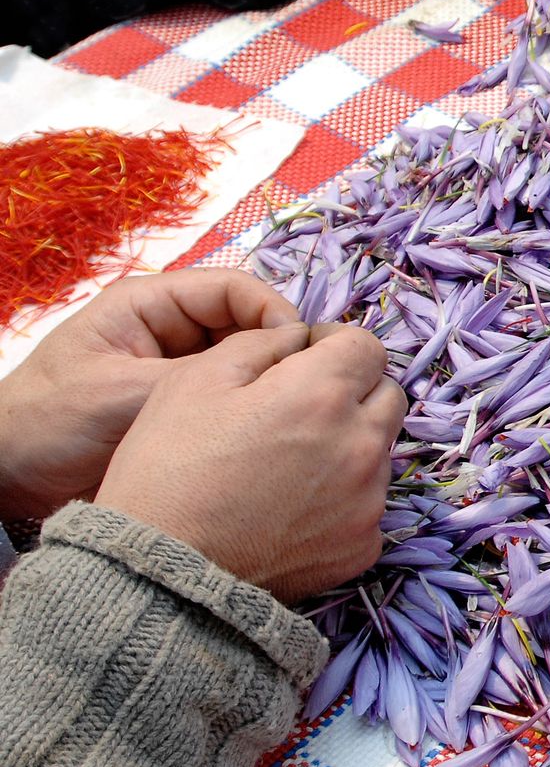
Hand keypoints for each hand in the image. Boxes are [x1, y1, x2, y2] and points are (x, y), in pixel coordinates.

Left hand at [0, 271, 298, 520]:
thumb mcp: (121, 392)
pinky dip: (253, 411)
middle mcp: (172, 331)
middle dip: (278, 351)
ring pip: (247, 364)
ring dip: (267, 384)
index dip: (274, 312)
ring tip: (290, 412)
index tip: (298, 351)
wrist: (9, 478)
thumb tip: (275, 364)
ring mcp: (181, 370)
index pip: (234, 288)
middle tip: (304, 388)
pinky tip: (270, 432)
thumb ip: (197, 374)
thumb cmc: (48, 422)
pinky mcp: (186, 408)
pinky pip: (233, 399)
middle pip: (249, 324)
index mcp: (150, 305)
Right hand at [95, 322, 404, 600]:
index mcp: (322, 394)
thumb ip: (259, 344)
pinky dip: (342, 497)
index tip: (309, 356)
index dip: (335, 344)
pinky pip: (368, 504)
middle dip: (352, 390)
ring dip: (349, 444)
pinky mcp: (363, 544)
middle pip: (386, 396)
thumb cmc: (167, 471)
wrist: (161, 576)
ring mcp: (368, 499)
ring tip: (288, 463)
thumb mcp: (194, 382)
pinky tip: (293, 507)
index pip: (367, 347)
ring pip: (378, 451)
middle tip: (301, 407)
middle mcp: (360, 444)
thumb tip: (299, 337)